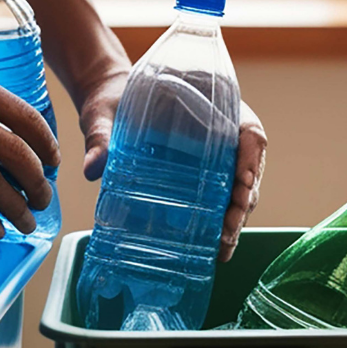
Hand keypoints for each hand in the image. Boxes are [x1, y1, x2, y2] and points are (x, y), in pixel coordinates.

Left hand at [79, 74, 267, 262]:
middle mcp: (220, 134)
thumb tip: (94, 168)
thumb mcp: (104, 114)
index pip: (249, 132)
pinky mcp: (199, 178)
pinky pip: (220, 198)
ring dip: (236, 218)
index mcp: (211, 107)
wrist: (108, 105)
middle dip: (243, 202)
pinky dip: (221, 222)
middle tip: (228, 233)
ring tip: (223, 247)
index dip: (252, 159)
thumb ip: (101, 135)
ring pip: (239, 189)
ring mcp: (213, 158)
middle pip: (248, 168)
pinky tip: (214, 247)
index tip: (243, 183)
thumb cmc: (112, 100)